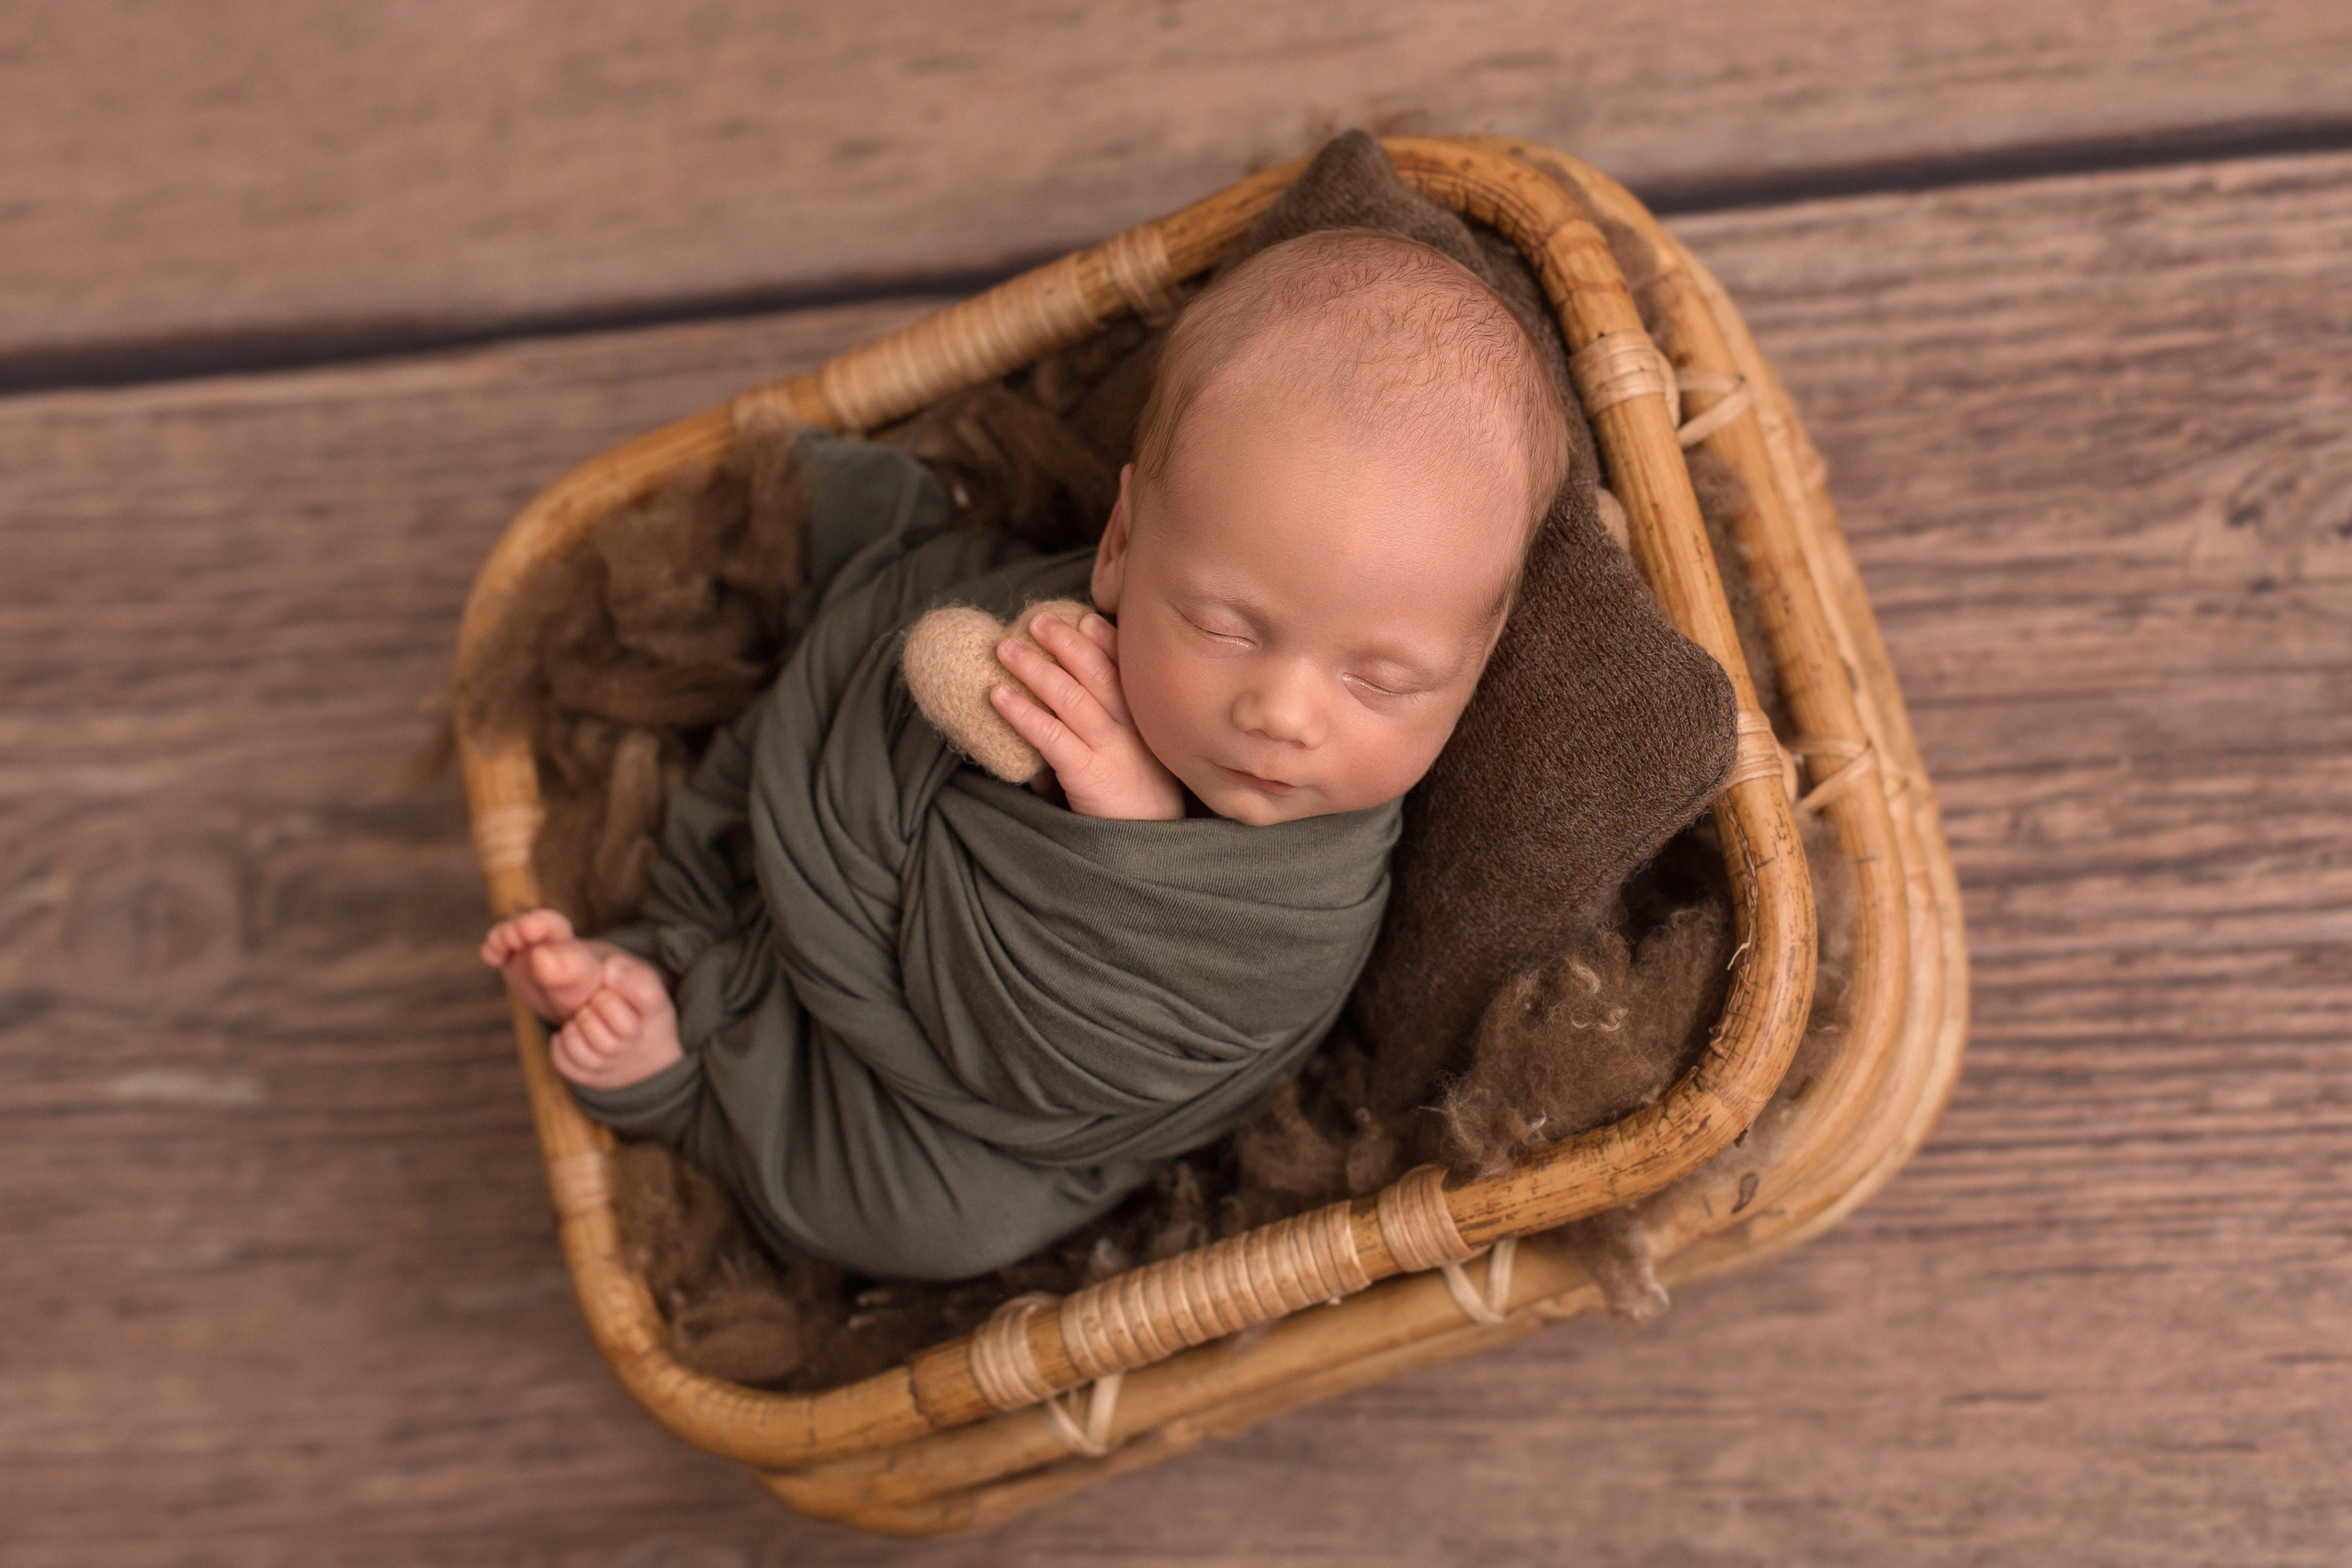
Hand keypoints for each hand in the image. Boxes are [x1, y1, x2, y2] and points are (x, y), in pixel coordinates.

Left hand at [991, 611, 1184, 820]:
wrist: (1154, 852)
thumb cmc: (1137, 812)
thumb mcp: (1127, 770)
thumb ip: (1093, 752)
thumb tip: (1040, 760)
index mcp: (1146, 723)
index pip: (1126, 670)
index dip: (1104, 640)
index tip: (1084, 617)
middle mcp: (1131, 729)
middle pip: (1098, 671)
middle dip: (1066, 640)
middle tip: (1036, 620)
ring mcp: (1111, 749)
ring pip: (1070, 695)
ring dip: (1035, 668)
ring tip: (1005, 648)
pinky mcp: (1088, 773)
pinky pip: (1050, 735)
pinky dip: (1022, 712)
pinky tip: (998, 696)